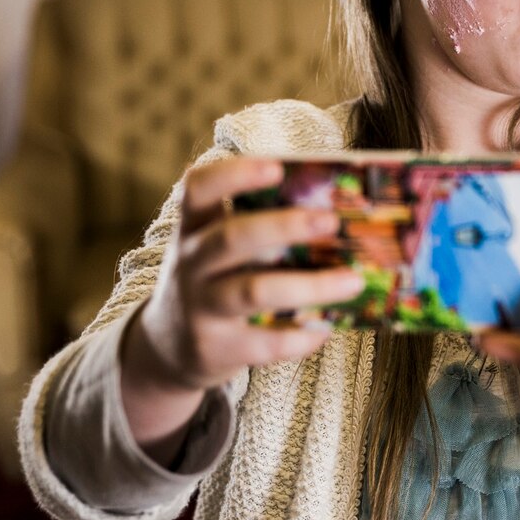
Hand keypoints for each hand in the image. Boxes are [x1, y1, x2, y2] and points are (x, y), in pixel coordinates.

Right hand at [125, 157, 364, 395]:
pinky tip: (326, 328)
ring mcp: (198, 308)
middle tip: (332, 221)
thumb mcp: (219, 253)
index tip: (276, 167)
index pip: (198, 190)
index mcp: (193, 229)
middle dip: (284, 226)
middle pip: (232, 238)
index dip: (234, 175)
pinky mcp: (213, 349)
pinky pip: (264, 342)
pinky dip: (301, 336)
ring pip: (254, 291)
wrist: (166, 352)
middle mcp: (189, 264)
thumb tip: (341, 221)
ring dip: (310, 285)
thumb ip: (260, 234)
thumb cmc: (215, 284)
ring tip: (354, 280)